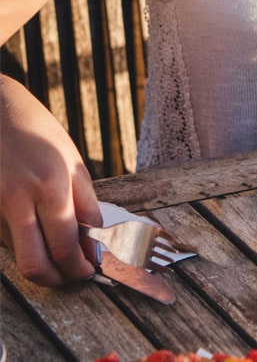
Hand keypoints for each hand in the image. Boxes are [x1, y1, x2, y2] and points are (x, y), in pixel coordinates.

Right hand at [0, 77, 101, 285]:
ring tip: (58, 258)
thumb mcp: (71, 160)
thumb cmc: (37, 132)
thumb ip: (84, 202)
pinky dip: (23, 246)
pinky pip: (4, 241)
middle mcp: (20, 200)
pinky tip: (36, 234)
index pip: (67, 243)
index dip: (81, 264)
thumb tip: (93, 239)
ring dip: (41, 264)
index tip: (90, 269)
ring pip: (19, 257)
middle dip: (58, 278)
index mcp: (52, 184)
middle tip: (73, 276)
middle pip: (36, 263)